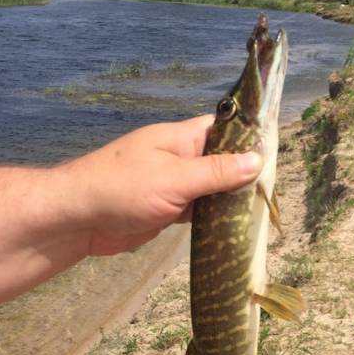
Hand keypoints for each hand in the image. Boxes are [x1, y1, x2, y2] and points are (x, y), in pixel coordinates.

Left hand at [62, 115, 261, 255]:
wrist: (77, 220)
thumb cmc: (121, 188)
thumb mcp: (174, 178)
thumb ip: (216, 172)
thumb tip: (256, 160)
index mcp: (180, 138)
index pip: (223, 129)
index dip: (248, 136)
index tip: (276, 149)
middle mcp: (179, 158)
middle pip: (220, 160)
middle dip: (243, 173)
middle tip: (274, 188)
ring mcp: (172, 185)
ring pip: (210, 188)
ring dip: (229, 198)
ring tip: (262, 208)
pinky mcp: (166, 210)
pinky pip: (197, 209)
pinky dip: (213, 216)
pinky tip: (233, 225)